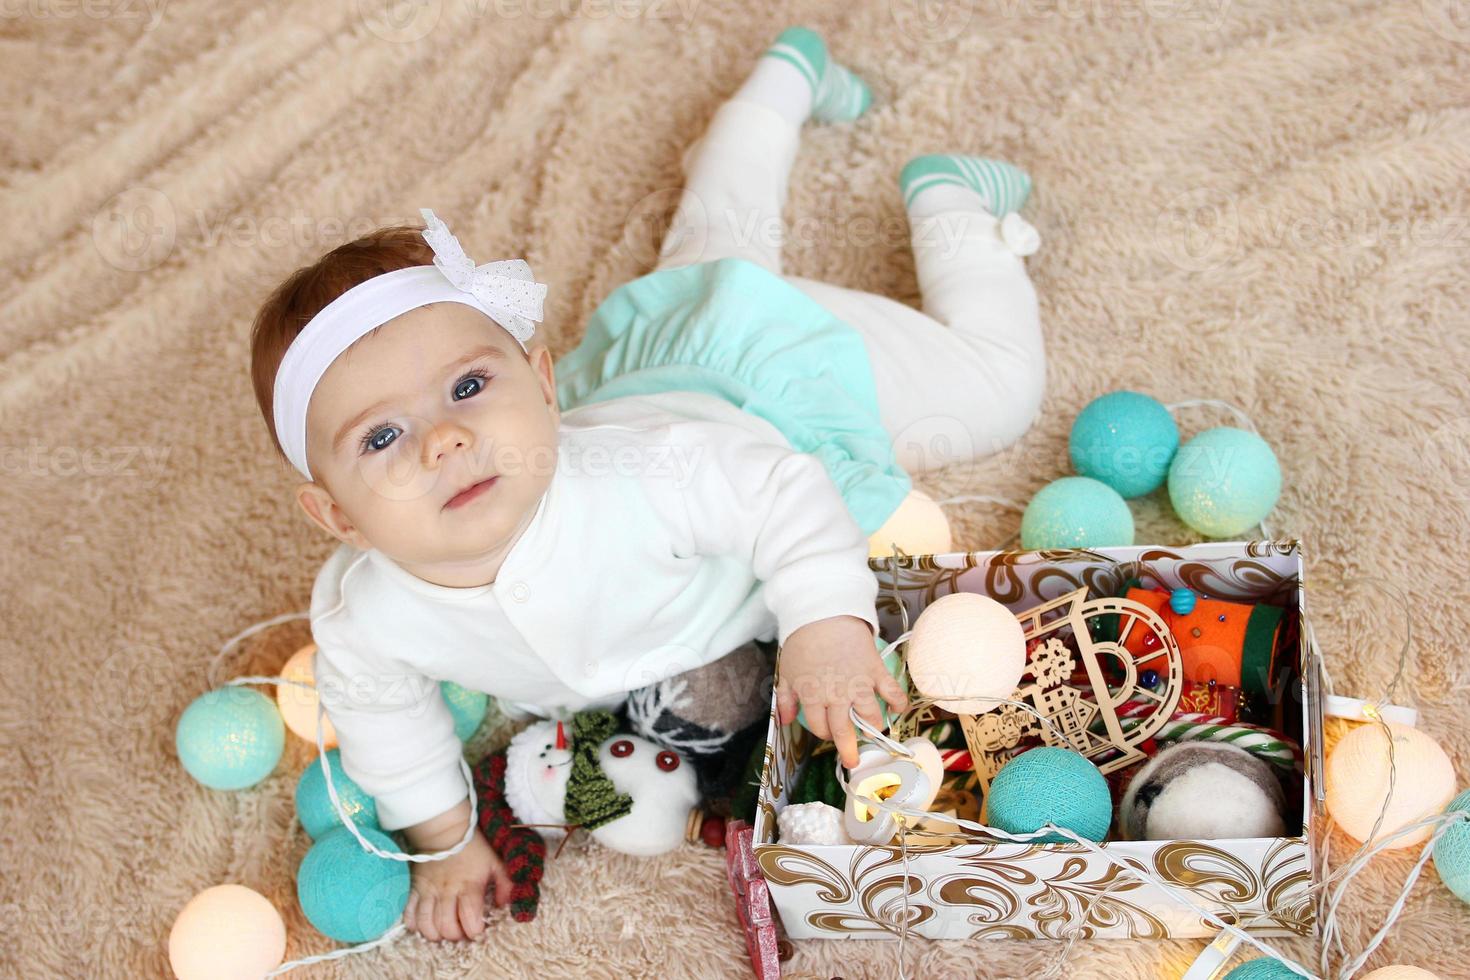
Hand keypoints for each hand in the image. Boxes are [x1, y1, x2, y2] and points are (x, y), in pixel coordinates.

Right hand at [401, 802, 512, 941]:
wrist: (445, 830)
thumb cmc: (473, 848)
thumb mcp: (496, 862)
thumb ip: (506, 884)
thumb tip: (505, 905)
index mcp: (469, 886)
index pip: (470, 920)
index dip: (474, 931)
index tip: (477, 930)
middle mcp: (447, 892)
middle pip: (446, 927)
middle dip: (455, 936)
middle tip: (460, 932)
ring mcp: (428, 891)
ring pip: (426, 924)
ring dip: (435, 934)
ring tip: (443, 931)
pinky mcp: (414, 888)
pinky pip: (408, 913)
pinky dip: (414, 924)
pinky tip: (424, 923)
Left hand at [774, 615, 908, 767]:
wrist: (824, 612)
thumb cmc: (803, 641)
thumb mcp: (787, 671)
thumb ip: (786, 699)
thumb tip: (785, 721)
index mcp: (812, 695)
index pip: (819, 727)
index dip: (823, 733)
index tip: (826, 732)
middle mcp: (836, 695)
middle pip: (844, 730)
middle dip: (849, 750)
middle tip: (853, 762)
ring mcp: (859, 683)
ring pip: (870, 716)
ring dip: (873, 727)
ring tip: (874, 731)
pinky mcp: (875, 670)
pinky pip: (892, 691)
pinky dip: (898, 702)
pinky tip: (898, 709)